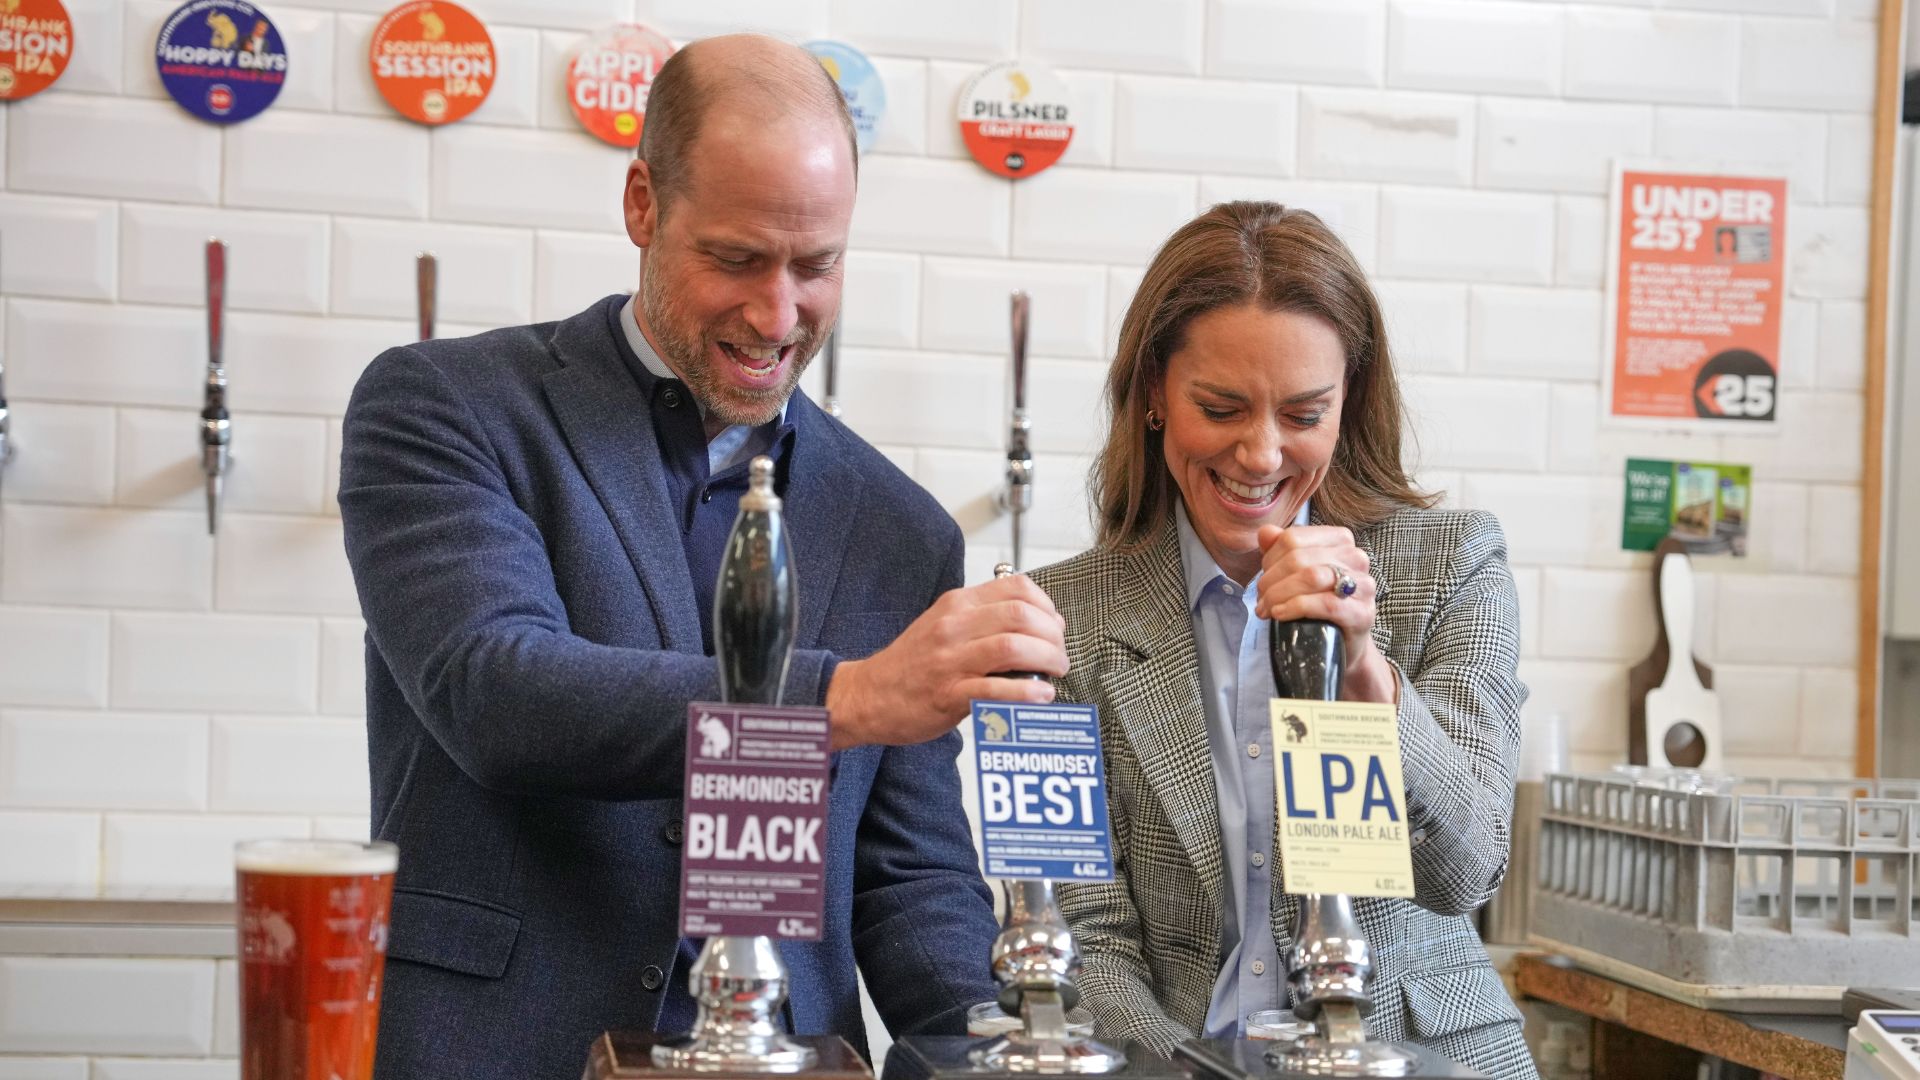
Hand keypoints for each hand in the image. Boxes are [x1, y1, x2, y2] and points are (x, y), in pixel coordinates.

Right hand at [825, 574, 1068, 748]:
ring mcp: (950, 660)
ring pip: (1013, 647)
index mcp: (957, 604)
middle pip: (1021, 616)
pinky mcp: (948, 694)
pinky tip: (1040, 695)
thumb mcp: (944, 623)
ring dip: (1046, 660)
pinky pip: (996, 688)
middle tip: (1059, 656)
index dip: (1047, 607)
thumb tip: (1037, 625)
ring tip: (1054, 673)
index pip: (1016, 588)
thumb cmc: (912, 663)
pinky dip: (1027, 692)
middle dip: (1053, 636)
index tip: (1054, 627)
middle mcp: (954, 626)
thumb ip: (984, 619)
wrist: (869, 694)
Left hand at [1254, 524, 1396, 703]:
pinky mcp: (1362, 613)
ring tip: (1267, 609)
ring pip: (1312, 577)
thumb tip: (1265, 532)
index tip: (1263, 580)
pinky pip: (1326, 604)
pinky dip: (1297, 607)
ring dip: (1280, 594)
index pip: (1294, 538)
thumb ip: (1281, 549)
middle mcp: (1356, 557)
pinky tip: (1281, 614)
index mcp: (1340, 540)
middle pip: (1299, 558)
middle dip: (1271, 581)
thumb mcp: (1296, 573)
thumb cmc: (1317, 604)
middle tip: (1262, 601)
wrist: (1342, 644)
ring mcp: (1363, 585)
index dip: (1270, 560)